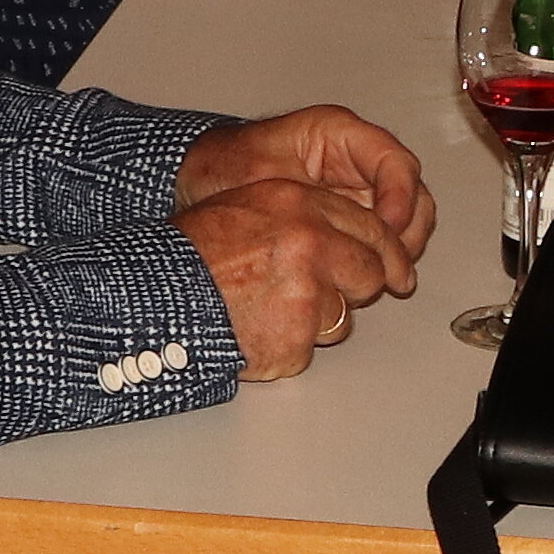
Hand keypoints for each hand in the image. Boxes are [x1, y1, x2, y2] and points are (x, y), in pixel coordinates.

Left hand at [178, 100, 433, 252]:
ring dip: (400, 248)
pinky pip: (380, 238)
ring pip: (406, 218)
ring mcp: (355, 191)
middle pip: (412, 191)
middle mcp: (355, 161)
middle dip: (408, 229)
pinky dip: (380, 258)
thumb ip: (310, 198)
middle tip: (390, 260)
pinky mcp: (348, 218)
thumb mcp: (263, 175)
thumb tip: (358, 229)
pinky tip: (365, 279)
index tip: (387, 228)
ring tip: (380, 274)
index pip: (394, 160)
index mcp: (339, 134)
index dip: (400, 196)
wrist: (197, 183)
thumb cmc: (222, 170)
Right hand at [181, 174, 422, 380]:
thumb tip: (348, 239)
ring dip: (314, 322)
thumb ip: (300, 218)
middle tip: (320, 296)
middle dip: (354, 288)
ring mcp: (306, 294)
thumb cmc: (189, 257)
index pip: (371, 228)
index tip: (398, 268)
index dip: (387, 252)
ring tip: (264, 311)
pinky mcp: (296, 338)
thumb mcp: (245, 209)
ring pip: (342, 317)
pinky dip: (285, 348)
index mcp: (298, 204)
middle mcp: (310, 243)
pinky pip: (309, 349)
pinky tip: (254, 331)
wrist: (155, 297)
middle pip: (370, 272)